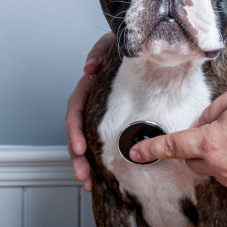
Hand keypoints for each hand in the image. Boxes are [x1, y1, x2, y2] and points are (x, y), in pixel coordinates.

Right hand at [66, 33, 114, 191]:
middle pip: (77, 132)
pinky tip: (100, 176)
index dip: (75, 130)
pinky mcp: (114, 122)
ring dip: (84, 164)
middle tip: (83, 175)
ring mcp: (101, 114)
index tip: (81, 148)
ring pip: (86, 142)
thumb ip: (99, 51)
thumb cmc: (129, 48)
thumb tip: (89, 69)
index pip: (76, 109)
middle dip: (77, 156)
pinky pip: (103, 142)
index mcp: (89, 86)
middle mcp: (92, 102)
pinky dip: (99, 160)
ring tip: (88, 183)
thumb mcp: (113, 44)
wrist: (151, 49)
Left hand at [130, 84, 226, 194]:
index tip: (136, 152)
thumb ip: (210, 112)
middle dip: (200, 146)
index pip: (173, 146)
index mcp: (212, 142)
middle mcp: (222, 166)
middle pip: (195, 160)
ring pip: (217, 168)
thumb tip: (201, 124)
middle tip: (221, 129)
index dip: (151, 149)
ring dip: (222, 155)